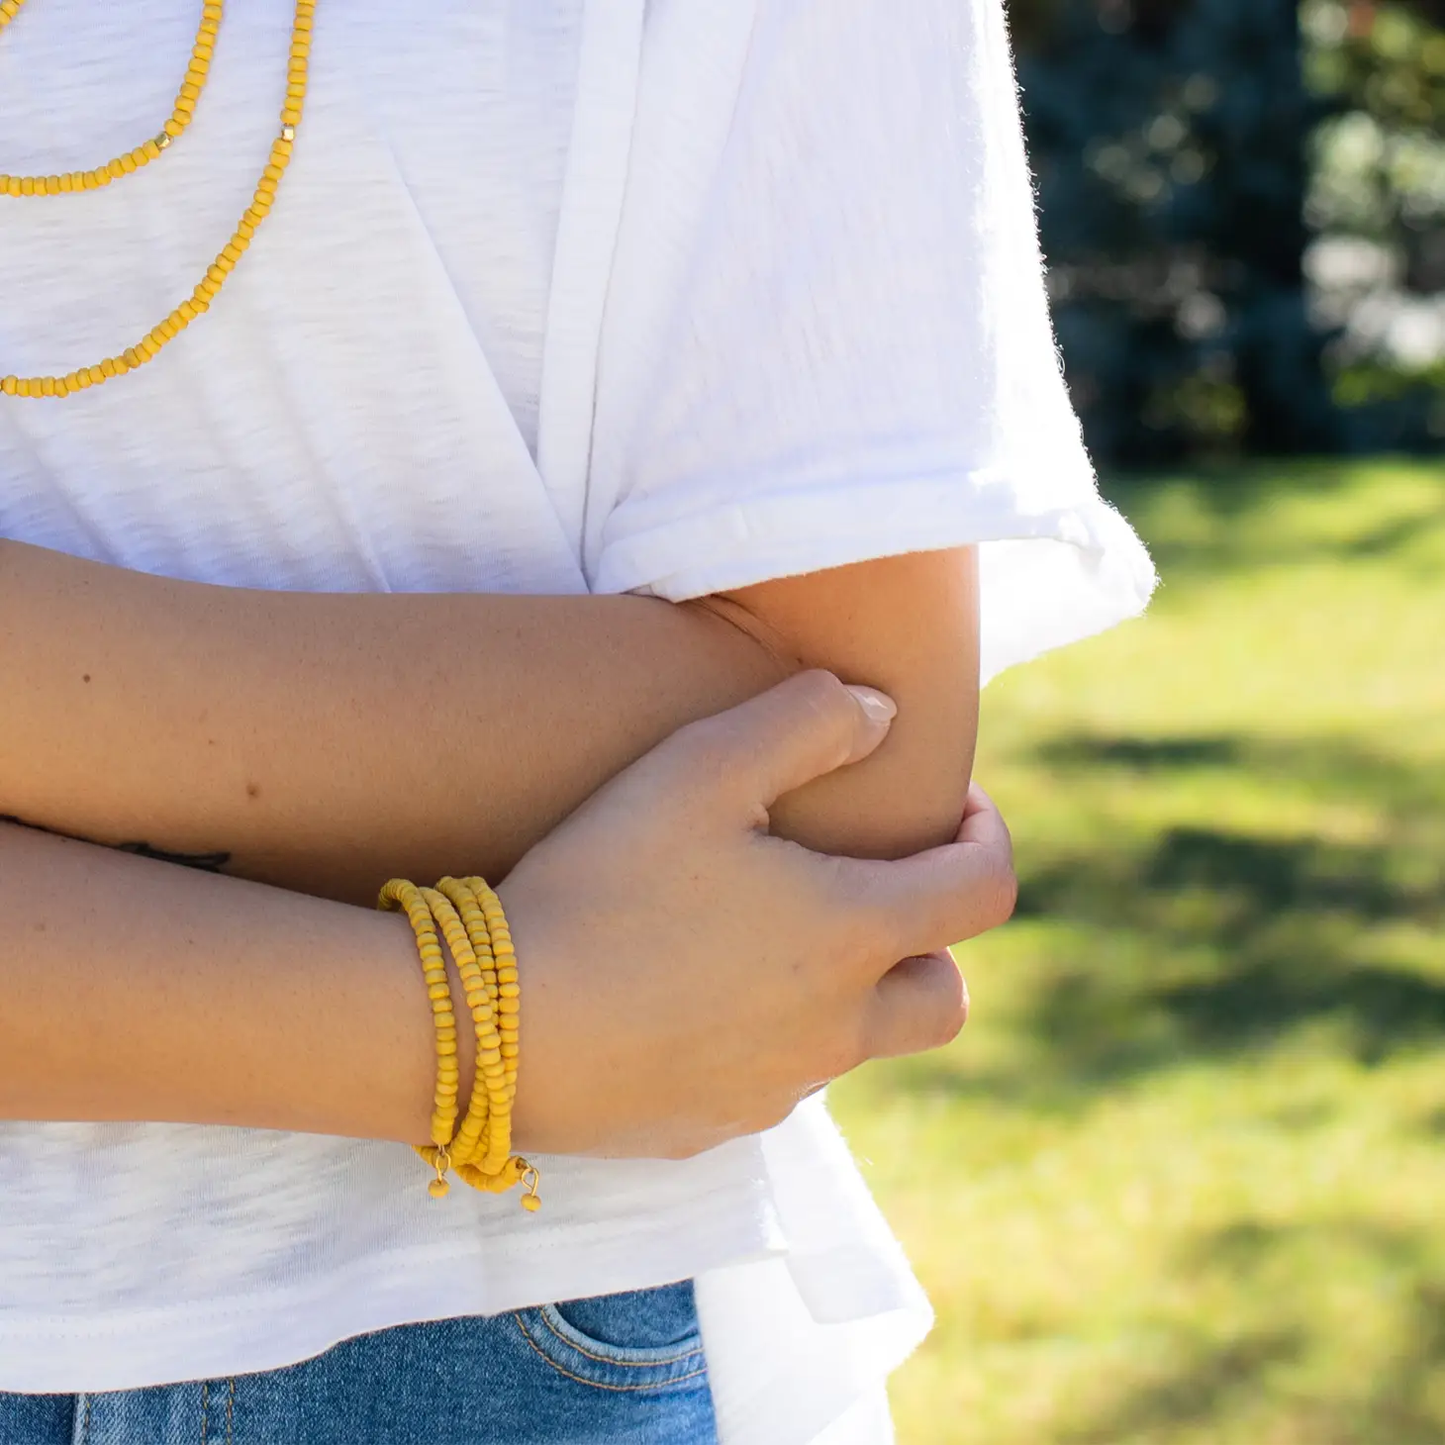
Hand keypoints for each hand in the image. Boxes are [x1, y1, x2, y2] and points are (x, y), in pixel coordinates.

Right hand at [499, 670, 1015, 1159]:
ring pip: (856, 1041)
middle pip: (944, 997)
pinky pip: (775, 1080)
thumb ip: (807, 722)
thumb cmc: (600, 885)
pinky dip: (769, 1035)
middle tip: (876, 890)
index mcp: (850, 935)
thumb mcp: (698, 767)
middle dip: (932, 941)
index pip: (983, 893)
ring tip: (769, 933)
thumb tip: (883, 712)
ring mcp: (775, 1088)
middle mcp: (834, 1027)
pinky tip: (696, 993)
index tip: (954, 809)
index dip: (988, 839)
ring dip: (846, 989)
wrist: (489, 1028)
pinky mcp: (714, 1128)